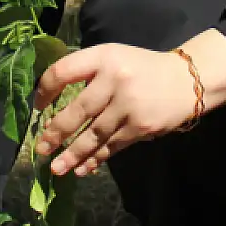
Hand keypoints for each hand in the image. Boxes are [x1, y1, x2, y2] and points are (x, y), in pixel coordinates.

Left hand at [32, 43, 197, 176]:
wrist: (187, 80)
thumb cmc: (142, 69)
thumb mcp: (114, 58)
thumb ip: (89, 74)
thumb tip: (53, 109)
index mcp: (103, 56)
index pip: (64, 70)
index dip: (45, 89)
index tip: (38, 106)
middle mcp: (115, 79)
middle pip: (77, 110)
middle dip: (56, 132)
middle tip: (40, 148)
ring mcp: (129, 104)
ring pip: (94, 134)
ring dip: (73, 154)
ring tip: (56, 168)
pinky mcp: (141, 126)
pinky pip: (112, 146)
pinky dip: (96, 159)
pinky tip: (83, 169)